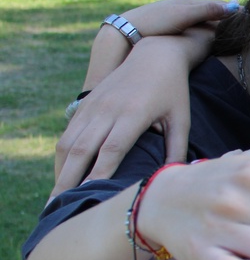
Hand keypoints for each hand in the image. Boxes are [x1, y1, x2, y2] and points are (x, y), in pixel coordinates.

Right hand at [53, 36, 198, 194]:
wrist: (154, 53)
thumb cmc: (173, 90)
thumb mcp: (181, 118)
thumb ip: (176, 148)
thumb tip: (173, 178)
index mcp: (133, 114)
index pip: (111, 150)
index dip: (98, 174)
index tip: (89, 197)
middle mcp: (108, 110)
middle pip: (82, 150)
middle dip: (69, 180)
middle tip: (59, 206)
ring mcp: (93, 106)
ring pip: (69, 142)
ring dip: (61, 170)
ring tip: (57, 196)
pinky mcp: (86, 104)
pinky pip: (68, 133)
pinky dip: (62, 156)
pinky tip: (63, 174)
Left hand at [119, 0, 235, 37]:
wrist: (127, 30)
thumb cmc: (156, 21)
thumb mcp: (185, 15)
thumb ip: (208, 10)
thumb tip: (234, 7)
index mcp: (187, 2)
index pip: (215, 4)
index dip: (230, 9)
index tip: (246, 13)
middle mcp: (181, 6)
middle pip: (208, 9)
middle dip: (223, 13)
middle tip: (239, 20)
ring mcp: (174, 15)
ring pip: (199, 17)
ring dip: (212, 21)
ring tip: (225, 28)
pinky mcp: (167, 25)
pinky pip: (190, 24)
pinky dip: (200, 27)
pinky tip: (201, 33)